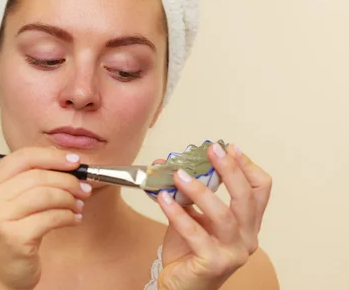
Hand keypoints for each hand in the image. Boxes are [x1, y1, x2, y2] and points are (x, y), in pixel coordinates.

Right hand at [0, 147, 91, 289]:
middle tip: (83, 188)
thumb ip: (32, 180)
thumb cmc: (10, 235)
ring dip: (69, 199)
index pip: (23, 157)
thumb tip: (65, 162)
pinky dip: (68, 216)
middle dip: (67, 180)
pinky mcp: (15, 238)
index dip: (52, 156)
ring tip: (78, 205)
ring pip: (46, 195)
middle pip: (38, 175)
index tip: (74, 162)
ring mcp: (0, 218)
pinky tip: (73, 219)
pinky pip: (51, 218)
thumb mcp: (13, 202)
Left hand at [155, 143, 271, 289]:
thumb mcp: (191, 215)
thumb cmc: (188, 251)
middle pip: (247, 198)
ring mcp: (233, 253)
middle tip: (212, 150)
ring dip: (200, 191)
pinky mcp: (214, 264)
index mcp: (247, 223)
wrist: (179, 285)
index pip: (260, 189)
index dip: (246, 165)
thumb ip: (187, 193)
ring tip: (178, 174)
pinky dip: (178, 213)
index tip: (228, 147)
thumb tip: (169, 163)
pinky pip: (196, 234)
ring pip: (224, 216)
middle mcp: (247, 238)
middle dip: (230, 170)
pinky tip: (163, 198)